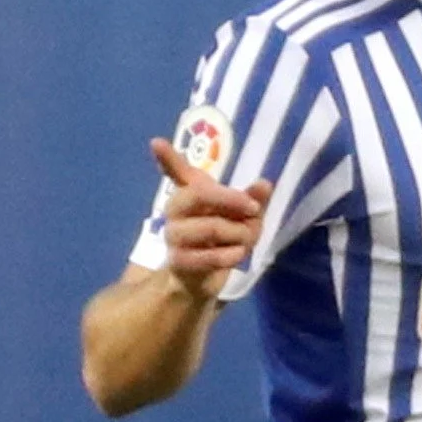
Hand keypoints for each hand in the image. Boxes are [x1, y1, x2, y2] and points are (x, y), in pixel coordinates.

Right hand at [145, 135, 269, 302]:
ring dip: (237, 234)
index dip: (167, 158)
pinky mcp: (178, 260)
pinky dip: (229, 255)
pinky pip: (207, 256)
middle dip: (231, 199)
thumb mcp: (244, 217)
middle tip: (255, 208)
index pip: (176, 172)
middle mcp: (176, 211)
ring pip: (209, 227)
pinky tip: (236, 255)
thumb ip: (253, 200)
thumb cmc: (223, 239)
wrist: (203, 278)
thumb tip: (265, 183)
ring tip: (245, 241)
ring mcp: (174, 235)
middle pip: (197, 194)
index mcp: (190, 194)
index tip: (156, 142)